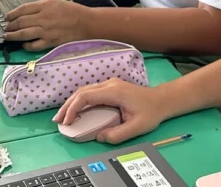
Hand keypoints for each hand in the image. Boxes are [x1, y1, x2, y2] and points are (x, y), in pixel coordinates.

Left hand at [4, 0, 89, 50]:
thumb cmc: (71, 11)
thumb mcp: (55, 2)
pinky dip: (26, 46)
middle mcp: (43, 18)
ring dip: (13, 36)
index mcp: (44, 5)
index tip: (6, 17)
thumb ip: (40, 6)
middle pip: (20, 22)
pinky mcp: (50, 41)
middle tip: (5, 28)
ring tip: (8, 37)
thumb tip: (25, 13)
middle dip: (10, 26)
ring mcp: (46, 31)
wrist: (85, 22)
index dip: (11, 14)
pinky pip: (34, 45)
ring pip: (24, 34)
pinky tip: (23, 45)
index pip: (22, 9)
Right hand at [53, 79, 170, 143]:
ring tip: (63, 116)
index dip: (73, 108)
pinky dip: (80, 100)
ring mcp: (110, 84)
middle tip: (58, 120)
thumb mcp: (137, 127)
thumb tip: (100, 136)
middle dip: (68, 106)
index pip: (86, 96)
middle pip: (82, 91)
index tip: (67, 121)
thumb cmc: (151, 112)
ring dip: (72, 102)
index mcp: (114, 92)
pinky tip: (76, 110)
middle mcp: (110, 84)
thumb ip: (118, 134)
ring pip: (85, 90)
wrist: (162, 100)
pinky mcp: (111, 87)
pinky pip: (91, 91)